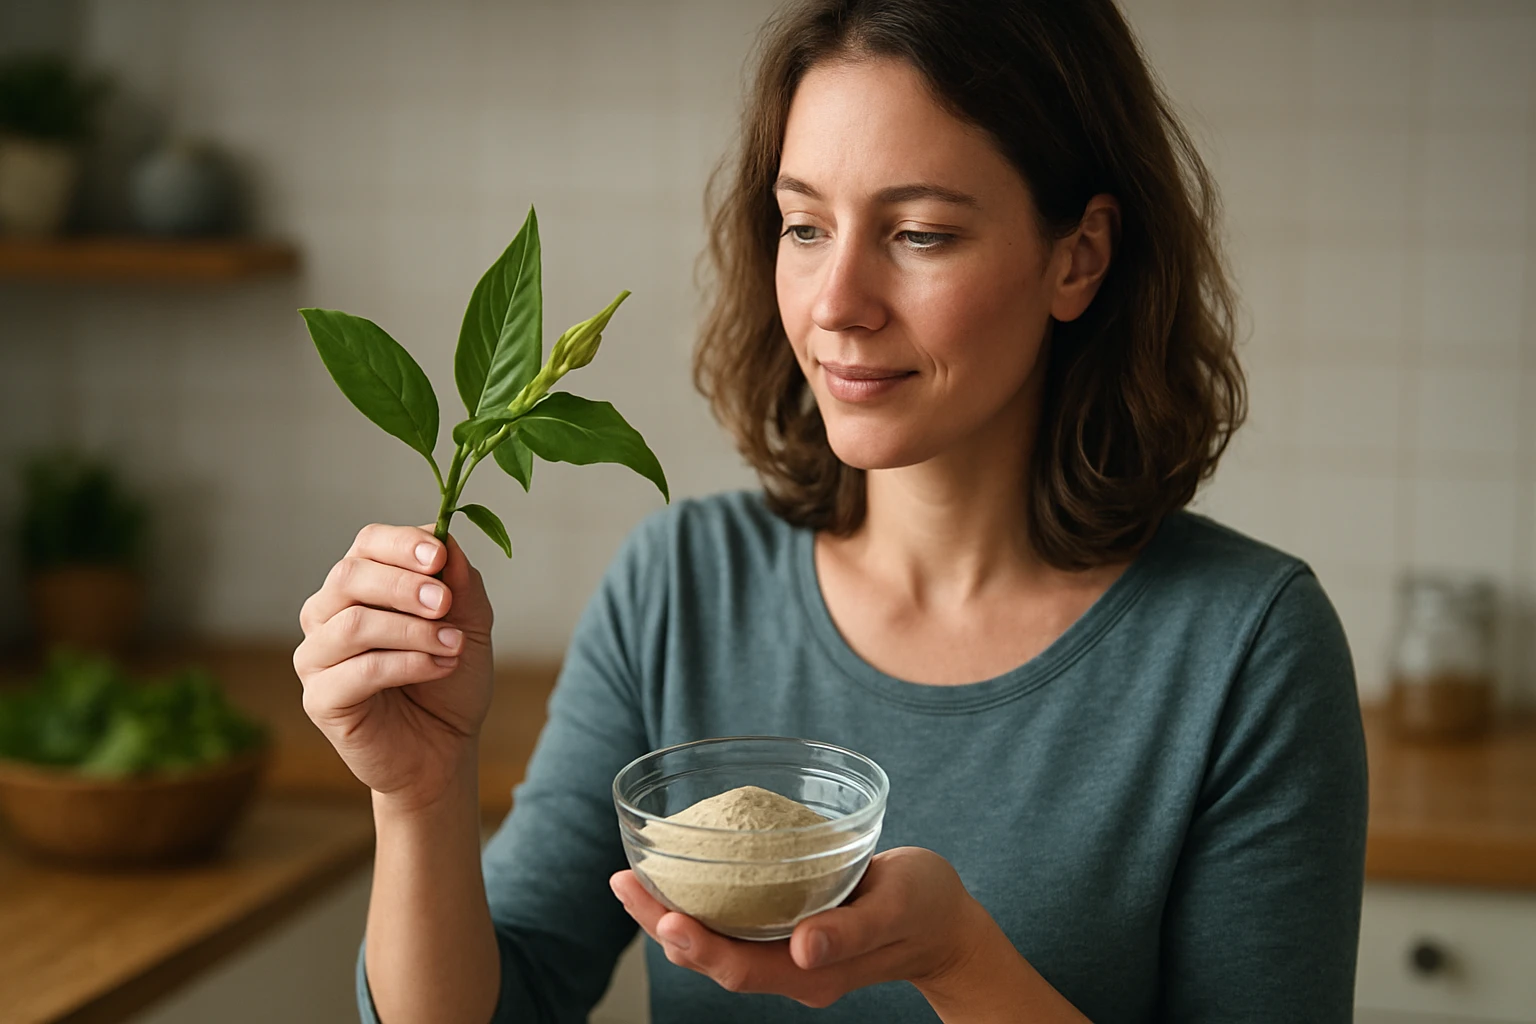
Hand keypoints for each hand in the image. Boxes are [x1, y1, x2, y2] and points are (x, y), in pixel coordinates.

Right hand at [294, 524, 494, 811]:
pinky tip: (439, 666)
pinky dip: (407, 664)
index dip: (402, 545)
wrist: (445, 747)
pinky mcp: (319, 699)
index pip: (367, 544)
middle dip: (404, 586)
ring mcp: (317, 656)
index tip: (440, 558)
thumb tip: (448, 542)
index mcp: (361, 584)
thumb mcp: (470, 624)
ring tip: (453, 644)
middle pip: (350, 576)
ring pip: (352, 622)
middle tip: (446, 604)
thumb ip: (461, 583)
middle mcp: (328, 613)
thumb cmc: (450, 679)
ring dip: (411, 630)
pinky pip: (358, 671)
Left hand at [610, 847, 988, 1008]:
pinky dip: (699, 902)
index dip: (694, 945)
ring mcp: (785, 953)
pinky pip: (730, 923)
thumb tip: (804, 948)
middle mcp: (789, 968)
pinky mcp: (785, 929)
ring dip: (669, 914)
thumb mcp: (899, 907)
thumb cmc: (927, 906)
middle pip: (710, 958)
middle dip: (661, 925)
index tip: (662, 913)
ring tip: (632, 878)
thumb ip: (854, 929)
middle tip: (623, 882)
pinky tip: (680, 873)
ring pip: (714, 942)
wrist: (945, 923)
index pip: (737, 967)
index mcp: (812, 971)